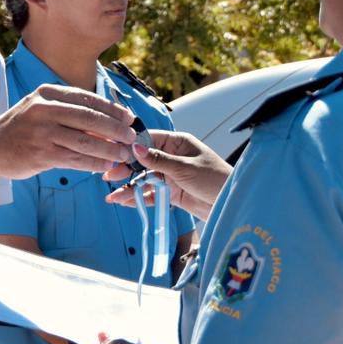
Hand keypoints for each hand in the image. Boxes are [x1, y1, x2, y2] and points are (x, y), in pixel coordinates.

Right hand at [0, 84, 135, 179]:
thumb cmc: (22, 128)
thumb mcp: (41, 108)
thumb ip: (69, 112)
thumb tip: (107, 122)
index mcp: (47, 94)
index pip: (87, 99)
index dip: (112, 109)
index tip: (129, 118)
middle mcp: (44, 110)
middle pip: (89, 118)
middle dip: (115, 129)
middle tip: (131, 137)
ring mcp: (41, 132)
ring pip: (85, 141)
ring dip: (108, 149)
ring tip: (123, 154)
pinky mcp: (40, 154)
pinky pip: (74, 159)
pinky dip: (93, 163)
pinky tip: (104, 166)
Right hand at [104, 131, 229, 219]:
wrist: (233, 203)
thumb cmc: (216, 179)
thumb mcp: (185, 168)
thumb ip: (159, 160)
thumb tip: (135, 147)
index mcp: (178, 142)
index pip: (148, 140)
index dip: (130, 147)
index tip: (113, 153)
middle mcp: (172, 157)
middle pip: (143, 160)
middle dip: (126, 168)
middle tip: (109, 175)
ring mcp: (172, 175)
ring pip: (145, 179)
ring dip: (130, 186)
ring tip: (113, 195)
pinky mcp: (173, 192)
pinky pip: (152, 194)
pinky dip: (139, 198)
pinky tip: (125, 201)